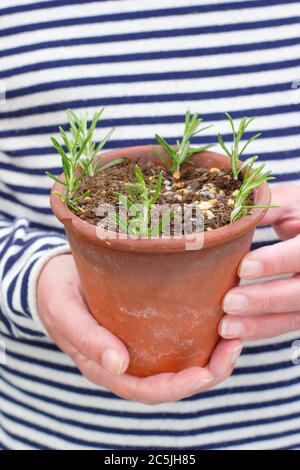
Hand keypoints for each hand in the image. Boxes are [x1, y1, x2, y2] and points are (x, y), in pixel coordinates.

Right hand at [37, 254, 241, 404]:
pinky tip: (216, 319)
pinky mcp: (143, 329)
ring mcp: (135, 347)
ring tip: (235, 335)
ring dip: (209, 356)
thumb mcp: (65, 312)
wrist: (53, 276)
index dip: (177, 388)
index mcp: (104, 367)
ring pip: (177, 363)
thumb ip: (86, 339)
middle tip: (235, 346)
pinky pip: (175, 342)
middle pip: (170, 382)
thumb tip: (118, 365)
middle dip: (207, 372)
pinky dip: (199, 337)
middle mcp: (124, 363)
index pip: (145, 390)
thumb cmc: (56, 293)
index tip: (206, 373)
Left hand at [220, 183, 299, 340]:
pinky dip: (261, 330)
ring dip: (260, 325)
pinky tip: (235, 333)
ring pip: (294, 316)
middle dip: (265, 300)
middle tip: (228, 303)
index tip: (244, 268)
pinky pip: (287, 324)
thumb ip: (268, 208)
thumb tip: (235, 214)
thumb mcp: (292, 200)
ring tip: (225, 328)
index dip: (276, 262)